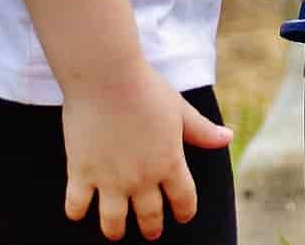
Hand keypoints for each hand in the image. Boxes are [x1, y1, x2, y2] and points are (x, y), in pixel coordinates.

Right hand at [62, 61, 233, 240]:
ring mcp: (110, 179)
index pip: (184, 201)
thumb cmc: (145, 87)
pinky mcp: (81, 173)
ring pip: (113, 224)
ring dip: (115, 230)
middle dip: (151, 228)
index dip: (185, 211)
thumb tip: (228, 138)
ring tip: (115, 230)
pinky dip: (77, 212)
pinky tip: (79, 208)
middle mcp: (142, 178)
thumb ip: (202, 130)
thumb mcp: (179, 109)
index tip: (182, 214)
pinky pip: (76, 207)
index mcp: (170, 163)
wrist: (106, 75)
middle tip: (150, 230)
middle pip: (150, 219)